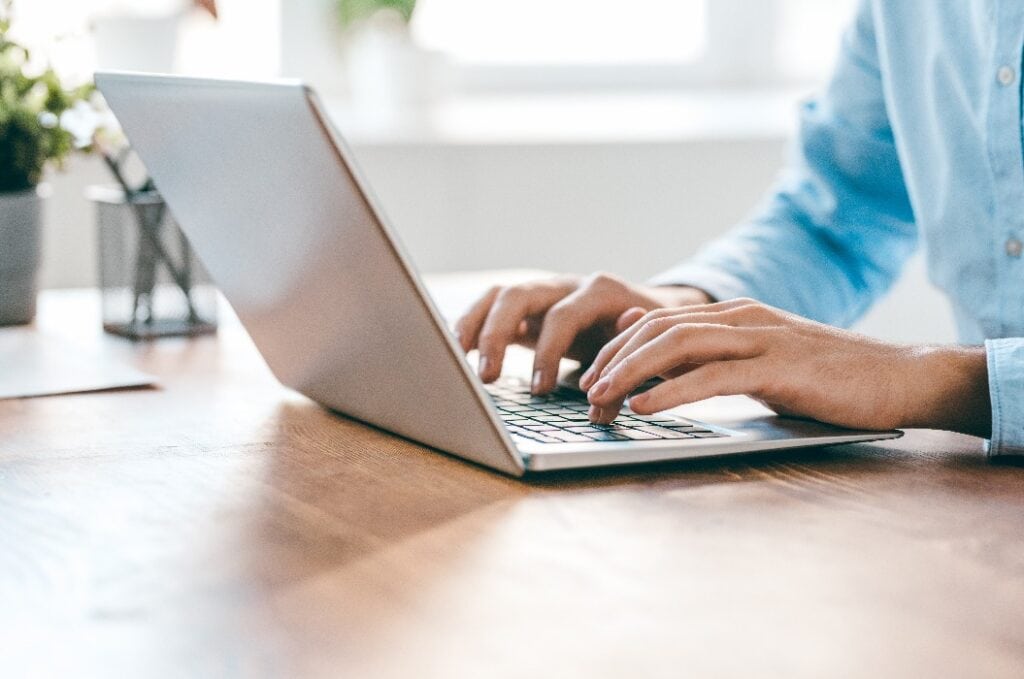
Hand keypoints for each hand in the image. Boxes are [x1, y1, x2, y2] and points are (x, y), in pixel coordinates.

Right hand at [454, 272, 710, 393]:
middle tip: (486, 376)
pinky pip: (493, 307)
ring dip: (474, 324)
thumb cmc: (651, 337)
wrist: (656, 313)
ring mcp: (545, 293)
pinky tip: (456, 350)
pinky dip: (473, 324)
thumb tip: (611, 383)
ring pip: (499, 295)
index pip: (563, 316)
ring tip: (456, 356)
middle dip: (497, 335)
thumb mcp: (649, 349)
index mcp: (600, 292)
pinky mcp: (530, 308)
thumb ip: (629, 365)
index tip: (540, 390)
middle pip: (519, 295)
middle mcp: (567, 285)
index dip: (548, 353)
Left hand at [582, 298, 991, 436]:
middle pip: (658, 329)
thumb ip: (712, 356)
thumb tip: (655, 353)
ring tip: (600, 398)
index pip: (658, 322)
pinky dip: (671, 391)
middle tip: (584, 392)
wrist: (898, 378)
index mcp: (734, 315)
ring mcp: (761, 338)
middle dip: (613, 359)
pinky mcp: (779, 367)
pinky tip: (644, 407)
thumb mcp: (759, 363)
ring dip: (631, 373)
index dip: (617, 348)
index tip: (590, 377)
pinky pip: (713, 376)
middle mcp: (741, 318)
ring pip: (677, 345)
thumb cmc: (827, 378)